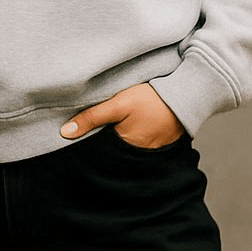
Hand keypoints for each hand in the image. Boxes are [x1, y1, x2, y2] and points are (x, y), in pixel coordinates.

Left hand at [60, 82, 185, 148]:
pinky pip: (141, 144)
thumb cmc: (151, 99)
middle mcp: (138, 155)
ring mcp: (151, 151)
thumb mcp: (118, 103)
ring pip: (127, 148)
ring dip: (119, 140)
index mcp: (125, 148)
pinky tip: (131, 126)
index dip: (89, 144)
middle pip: (113, 152)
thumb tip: (65, 133)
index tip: (78, 136)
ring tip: (114, 127)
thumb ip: (92, 117)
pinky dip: (134, 137)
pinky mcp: (160, 143)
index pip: (100, 152)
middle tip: (96, 130)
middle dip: (103, 144)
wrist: (187, 95)